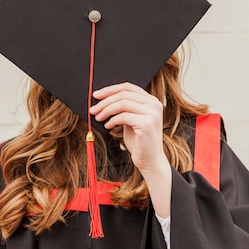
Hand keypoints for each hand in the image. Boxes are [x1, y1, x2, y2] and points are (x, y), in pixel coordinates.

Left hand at [90, 82, 171, 217]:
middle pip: (124, 94)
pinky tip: (107, 126)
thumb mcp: (132, 121)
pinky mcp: (147, 124)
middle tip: (93, 108)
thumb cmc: (139, 143)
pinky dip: (112, 120)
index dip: (110, 89)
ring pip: (122, 103)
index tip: (96, 95)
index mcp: (152, 101)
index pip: (128, 87)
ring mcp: (152, 114)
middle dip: (105, 100)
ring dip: (106, 110)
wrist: (150, 161)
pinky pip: (123, 117)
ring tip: (98, 117)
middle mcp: (154, 104)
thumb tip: (105, 100)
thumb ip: (125, 109)